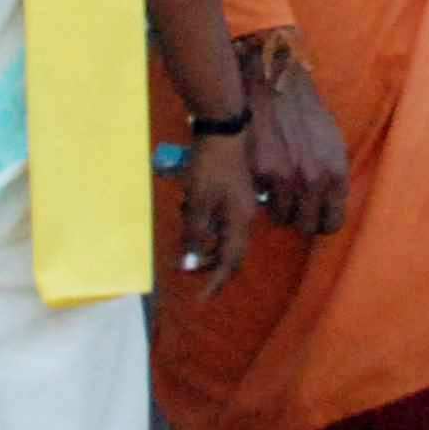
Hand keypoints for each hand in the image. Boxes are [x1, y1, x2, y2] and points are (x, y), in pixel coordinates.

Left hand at [171, 133, 256, 292]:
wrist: (223, 131)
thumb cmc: (210, 167)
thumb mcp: (197, 202)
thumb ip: (195, 232)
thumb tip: (191, 260)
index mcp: (239, 222)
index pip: (230, 262)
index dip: (216, 282)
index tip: (201, 298)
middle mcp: (244, 217)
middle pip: (229, 252)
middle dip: (207, 264)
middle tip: (185, 269)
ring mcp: (241, 205)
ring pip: (224, 236)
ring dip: (204, 244)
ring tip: (184, 239)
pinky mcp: (235, 195)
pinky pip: (221, 221)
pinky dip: (206, 227)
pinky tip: (190, 214)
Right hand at [241, 46, 352, 235]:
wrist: (275, 85)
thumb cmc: (304, 111)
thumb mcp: (331, 142)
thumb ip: (330, 173)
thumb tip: (327, 200)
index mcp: (337, 173)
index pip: (333, 222)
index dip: (320, 222)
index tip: (311, 217)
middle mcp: (317, 180)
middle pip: (307, 226)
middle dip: (297, 218)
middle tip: (290, 206)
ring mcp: (289, 180)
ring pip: (282, 218)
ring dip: (277, 208)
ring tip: (274, 191)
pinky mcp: (264, 174)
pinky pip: (261, 202)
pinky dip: (260, 195)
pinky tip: (260, 178)